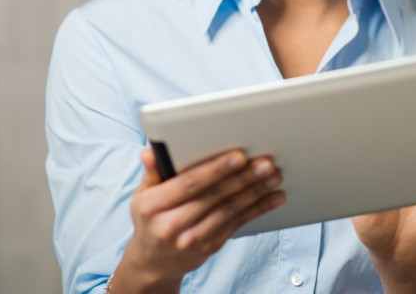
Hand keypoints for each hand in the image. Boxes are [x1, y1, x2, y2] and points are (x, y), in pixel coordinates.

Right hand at [111, 147, 285, 291]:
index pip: (189, 184)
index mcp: (154, 206)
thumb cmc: (150, 219)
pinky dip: (258, 209)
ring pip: (229, 211)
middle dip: (243, 177)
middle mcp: (173, 225)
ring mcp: (193, 239)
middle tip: (265, 162)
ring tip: (273, 175)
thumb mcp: (142, 195)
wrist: (153, 262)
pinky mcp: (210, 246)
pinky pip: (237, 224)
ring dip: (255, 192)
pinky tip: (274, 197)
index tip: (238, 156)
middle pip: (214, 196)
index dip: (216, 169)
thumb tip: (150, 152)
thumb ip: (152, 172)